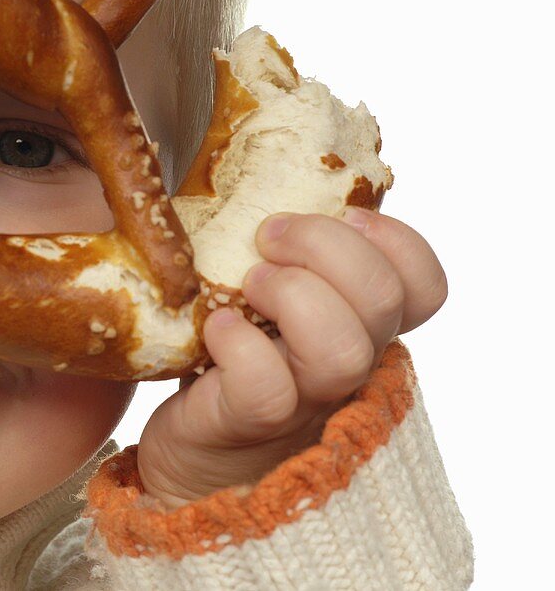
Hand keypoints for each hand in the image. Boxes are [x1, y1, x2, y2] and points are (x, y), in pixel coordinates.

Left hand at [136, 206, 447, 507]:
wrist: (195, 452)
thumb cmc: (233, 358)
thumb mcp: (271, 296)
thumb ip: (290, 252)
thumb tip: (259, 169)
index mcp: (360, 326)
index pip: (425, 286)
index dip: (397, 241)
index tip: (346, 214)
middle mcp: (347, 365)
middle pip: (384, 300)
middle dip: (327, 247)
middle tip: (268, 235)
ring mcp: (304, 399)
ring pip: (341, 349)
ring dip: (293, 294)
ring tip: (247, 284)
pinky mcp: (248, 422)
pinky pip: (266, 387)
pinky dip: (240, 345)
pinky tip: (215, 328)